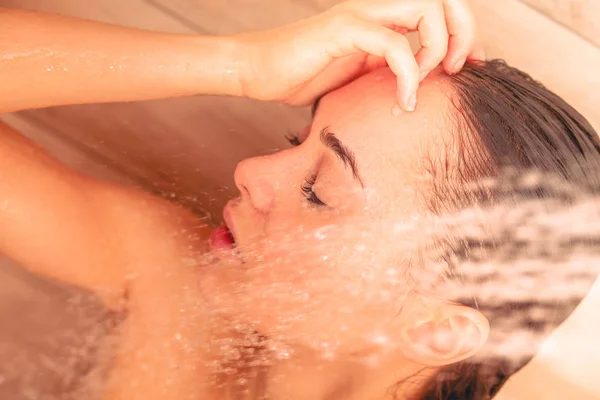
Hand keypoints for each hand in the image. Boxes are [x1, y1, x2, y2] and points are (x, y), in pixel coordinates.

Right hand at [235, 0, 483, 110]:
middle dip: (464, 31)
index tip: (472, 65)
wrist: (259, 71)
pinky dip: (409, 74)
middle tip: (461, 68)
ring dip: (440, 46)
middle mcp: (376, 6)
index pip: (440, 6)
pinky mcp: (344, 29)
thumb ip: (388, 70)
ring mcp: (360, 13)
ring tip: (430, 80)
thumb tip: (422, 86)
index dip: (465, 30)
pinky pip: (395, 44)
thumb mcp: (358, 75)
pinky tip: (404, 101)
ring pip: (425, 7)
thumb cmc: (302, 75)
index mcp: (382, 15)